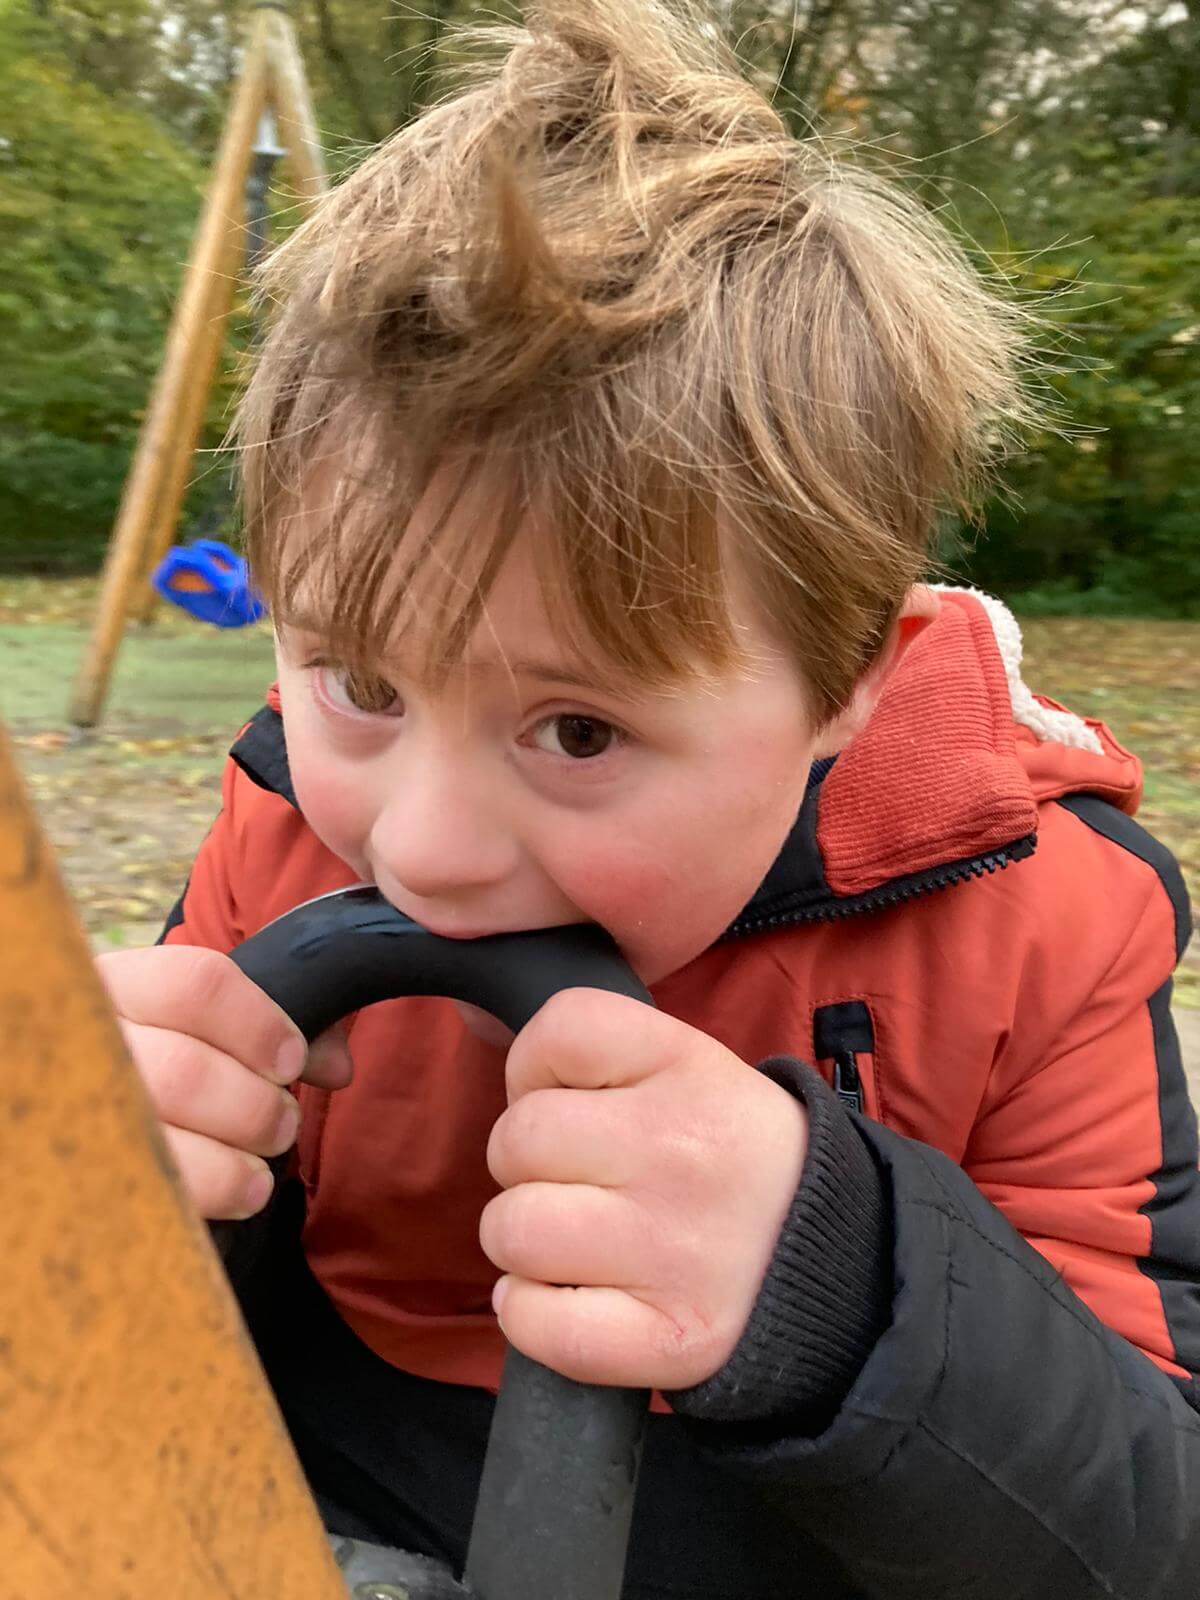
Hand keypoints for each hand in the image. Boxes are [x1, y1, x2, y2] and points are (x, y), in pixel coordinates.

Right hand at [97, 945, 351, 1219]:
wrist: (93, 1101)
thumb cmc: (166, 1053)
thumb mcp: (209, 1021)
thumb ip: (283, 1024)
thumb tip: (336, 1066)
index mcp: (119, 985)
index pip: (195, 983)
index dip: (259, 1024)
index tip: (291, 1060)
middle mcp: (83, 1044)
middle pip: (183, 1072)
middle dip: (254, 1106)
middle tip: (283, 1122)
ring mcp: (70, 1114)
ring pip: (160, 1137)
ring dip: (232, 1159)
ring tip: (261, 1168)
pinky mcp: (77, 1177)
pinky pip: (147, 1190)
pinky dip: (207, 1195)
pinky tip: (238, 1194)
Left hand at [480, 989, 806, 1389]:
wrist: (844, 1257)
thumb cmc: (738, 1158)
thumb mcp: (702, 1069)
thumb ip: (612, 1060)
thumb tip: (515, 1093)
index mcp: (690, 1069)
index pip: (560, 1030)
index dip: (534, 1065)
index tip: (567, 1097)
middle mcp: (679, 1152)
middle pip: (516, 1140)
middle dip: (523, 1163)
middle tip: (573, 1179)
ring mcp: (674, 1251)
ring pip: (513, 1232)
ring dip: (522, 1243)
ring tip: (572, 1240)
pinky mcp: (671, 1338)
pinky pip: (539, 1326)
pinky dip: (529, 1317)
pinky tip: (562, 1299)